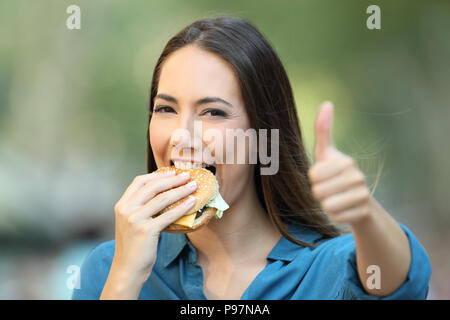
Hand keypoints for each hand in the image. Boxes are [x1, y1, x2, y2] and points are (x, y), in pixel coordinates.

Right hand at [101, 170, 196, 298]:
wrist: (127, 269)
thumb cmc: (133, 247)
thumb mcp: (131, 223)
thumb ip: (141, 208)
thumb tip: (165, 195)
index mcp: (122, 205)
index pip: (139, 181)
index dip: (157, 175)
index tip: (172, 172)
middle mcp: (126, 209)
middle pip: (152, 186)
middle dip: (172, 179)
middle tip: (188, 176)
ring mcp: (135, 219)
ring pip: (162, 198)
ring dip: (180, 190)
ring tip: (194, 187)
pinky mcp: (146, 230)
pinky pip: (168, 215)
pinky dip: (182, 207)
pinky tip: (191, 203)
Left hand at [308, 101, 372, 225]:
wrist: (360, 203)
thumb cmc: (335, 175)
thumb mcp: (326, 154)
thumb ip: (323, 130)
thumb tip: (327, 102)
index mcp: (346, 161)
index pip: (313, 175)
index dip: (313, 179)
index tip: (323, 177)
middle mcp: (357, 176)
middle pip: (318, 191)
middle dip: (319, 194)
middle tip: (330, 190)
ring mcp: (363, 194)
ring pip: (327, 206)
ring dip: (327, 206)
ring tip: (337, 199)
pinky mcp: (364, 212)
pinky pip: (337, 217)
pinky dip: (336, 216)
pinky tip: (345, 209)